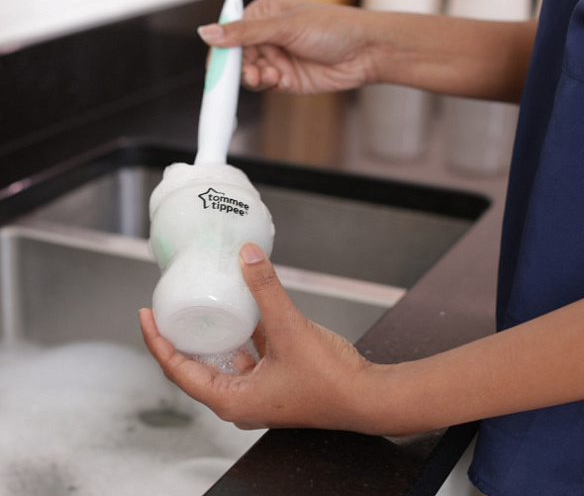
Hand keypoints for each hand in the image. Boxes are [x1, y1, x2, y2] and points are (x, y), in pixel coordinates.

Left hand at [139, 242, 372, 430]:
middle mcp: (238, 400)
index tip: (146, 314)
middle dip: (180, 336)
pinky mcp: (273, 381)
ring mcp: (256, 392)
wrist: (366, 396)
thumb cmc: (329, 380)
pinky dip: (239, 335)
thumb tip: (248, 256)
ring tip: (201, 304)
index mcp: (231, 400)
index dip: (157, 341)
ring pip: (222, 360)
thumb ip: (266, 290)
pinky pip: (246, 356)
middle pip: (194, 366)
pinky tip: (241, 311)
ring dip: (212, 334)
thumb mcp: (290, 328)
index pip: (177, 370)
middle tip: (170, 306)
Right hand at [198, 0, 374, 94]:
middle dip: (239, 68)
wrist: (365, 52)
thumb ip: (246, 33)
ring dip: (255, 78)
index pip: (230, 33)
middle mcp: (266, 37)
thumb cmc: (334, 27)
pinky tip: (281, 80)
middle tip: (250, 73)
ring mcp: (276, 59)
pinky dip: (268, 85)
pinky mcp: (285, 79)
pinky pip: (265, 86)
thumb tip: (208, 32)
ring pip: (249, 75)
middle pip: (236, 58)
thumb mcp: (286, 26)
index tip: (216, 67)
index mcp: (263, 15)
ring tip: (269, 76)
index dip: (220, 50)